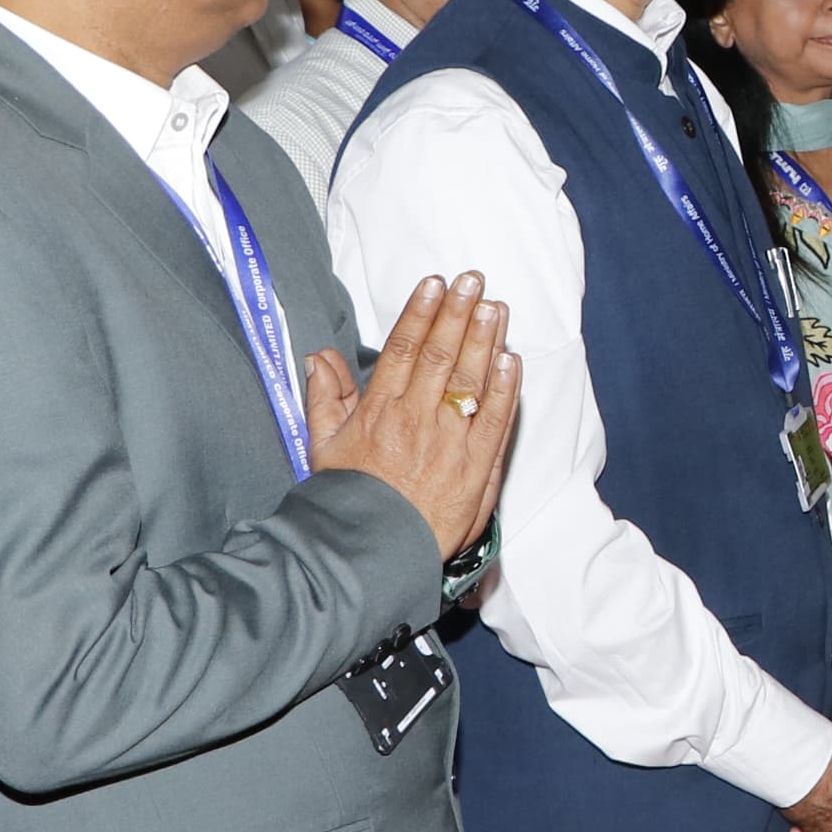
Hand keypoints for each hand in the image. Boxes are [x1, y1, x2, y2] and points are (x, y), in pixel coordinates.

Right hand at [305, 272, 520, 562]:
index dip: (420, 313)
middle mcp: (417, 420)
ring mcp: (450, 442)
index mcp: (380, 412)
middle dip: (458, 314)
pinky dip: (506, 388)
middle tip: (473, 280)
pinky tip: (512, 360)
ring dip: (484, 340)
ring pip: (470, 381)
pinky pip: (495, 419)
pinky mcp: (477, 466)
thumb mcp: (321, 446)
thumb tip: (319, 356)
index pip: (403, 350)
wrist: (372, 551)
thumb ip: (324, 397)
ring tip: (494, 307)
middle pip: (440, 356)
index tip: (434, 285)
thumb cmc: (349, 499)